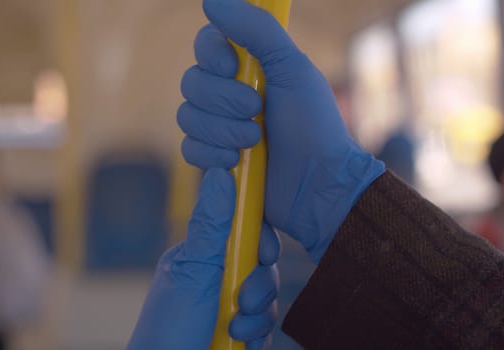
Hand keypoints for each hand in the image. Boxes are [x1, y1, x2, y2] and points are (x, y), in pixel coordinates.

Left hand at [127, 169, 279, 349]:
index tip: (264, 250)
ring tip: (233, 331)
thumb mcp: (194, 270)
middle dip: (259, 284)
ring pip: (268, 296)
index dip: (261, 236)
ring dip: (256, 316)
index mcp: (204, 255)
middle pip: (262, 264)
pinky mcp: (241, 333)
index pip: (243, 229)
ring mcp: (229, 306)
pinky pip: (267, 325)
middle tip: (242, 302)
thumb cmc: (169, 328)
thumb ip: (213, 224)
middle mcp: (218, 277)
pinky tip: (239, 343)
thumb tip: (220, 170)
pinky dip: (257, 335)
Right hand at [178, 0, 384, 262]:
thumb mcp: (292, 68)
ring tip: (255, 142)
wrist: (317, 184)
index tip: (233, 68)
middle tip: (258, 112)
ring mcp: (219, 127)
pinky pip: (189, 149)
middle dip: (224, 102)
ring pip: (186, 116)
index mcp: (249, 67)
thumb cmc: (313, 125)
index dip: (212, 56)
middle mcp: (229, 93)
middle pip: (191, 82)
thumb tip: (211, 0)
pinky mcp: (213, 158)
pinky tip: (237, 162)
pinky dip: (212, 155)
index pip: (205, 46)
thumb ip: (257, 30)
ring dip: (221, 130)